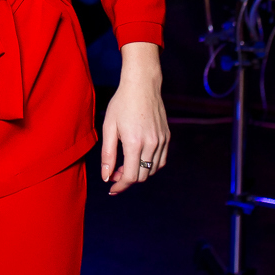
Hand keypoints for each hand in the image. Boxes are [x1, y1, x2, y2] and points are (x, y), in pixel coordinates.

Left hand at [101, 42, 169, 193]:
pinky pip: (161, 160)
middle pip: (142, 176)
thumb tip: (106, 177)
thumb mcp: (109, 127)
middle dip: (127, 179)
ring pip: (152, 170)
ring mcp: (162, 141)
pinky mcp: (167, 137)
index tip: (111, 188)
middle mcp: (151, 144)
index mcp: (134, 143)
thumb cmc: (122, 103)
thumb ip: (107, 154)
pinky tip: (139, 158)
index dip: (120, 186)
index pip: (130, 176)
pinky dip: (150, 165)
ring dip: (139, 172)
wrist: (142, 85)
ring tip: (125, 164)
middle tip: (114, 172)